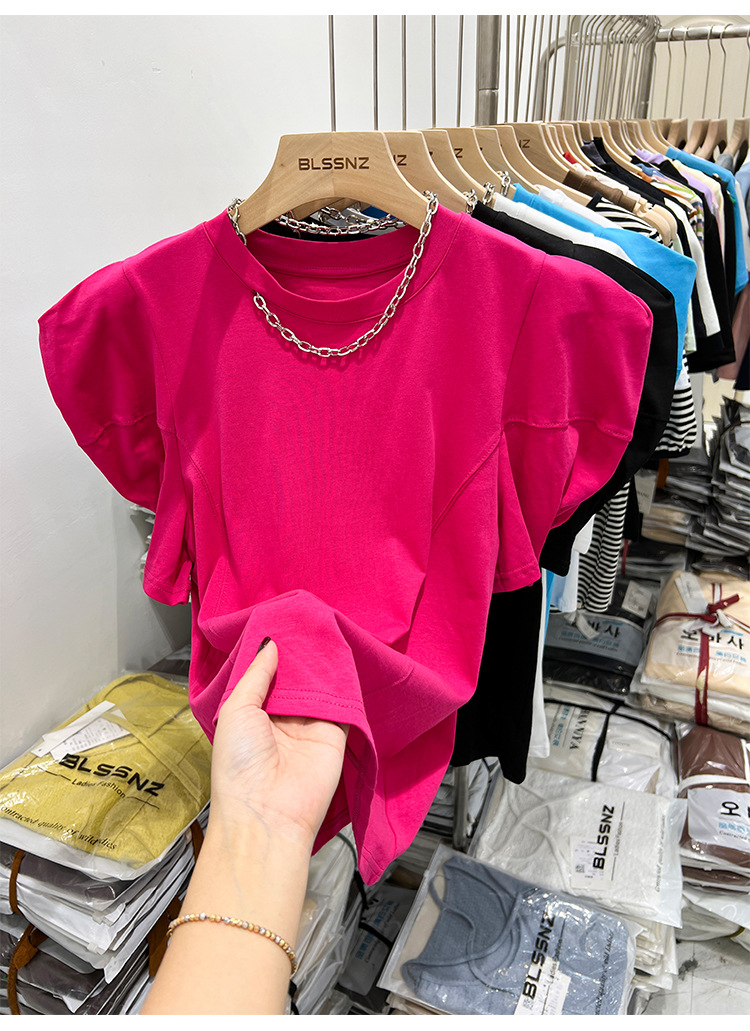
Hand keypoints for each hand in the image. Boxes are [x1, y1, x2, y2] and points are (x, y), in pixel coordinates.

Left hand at [208, 639, 347, 849]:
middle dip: (299, 654)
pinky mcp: (336, 733)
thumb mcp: (236, 711)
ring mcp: (310, 725)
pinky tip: (341, 655)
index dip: (272, 653)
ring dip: (320, 664)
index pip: (266, 676)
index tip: (281, 623)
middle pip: (295, 678)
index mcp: (252, 715)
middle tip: (306, 620)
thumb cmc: (239, 767)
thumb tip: (271, 644)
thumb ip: (256, 676)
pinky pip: (343, 702)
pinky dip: (343, 681)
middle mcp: (282, 719)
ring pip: (319, 686)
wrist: (267, 813)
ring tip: (323, 630)